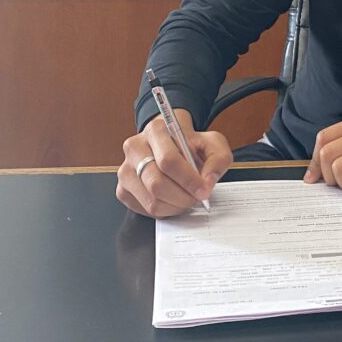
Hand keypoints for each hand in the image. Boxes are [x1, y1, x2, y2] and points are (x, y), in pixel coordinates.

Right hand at [116, 111, 232, 217]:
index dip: (188, 180)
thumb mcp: (213, 144)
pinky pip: (144, 209)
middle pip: (157, 183)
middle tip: (197, 198)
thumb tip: (208, 182)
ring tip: (187, 198)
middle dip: (182, 196)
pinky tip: (174, 200)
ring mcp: (125, 170)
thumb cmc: (191, 144)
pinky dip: (165, 211)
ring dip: (175, 205)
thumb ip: (218, 160)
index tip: (204, 190)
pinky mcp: (123, 190)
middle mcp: (134, 148)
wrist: (173, 144)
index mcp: (155, 130)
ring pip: (151, 200)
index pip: (168, 161)